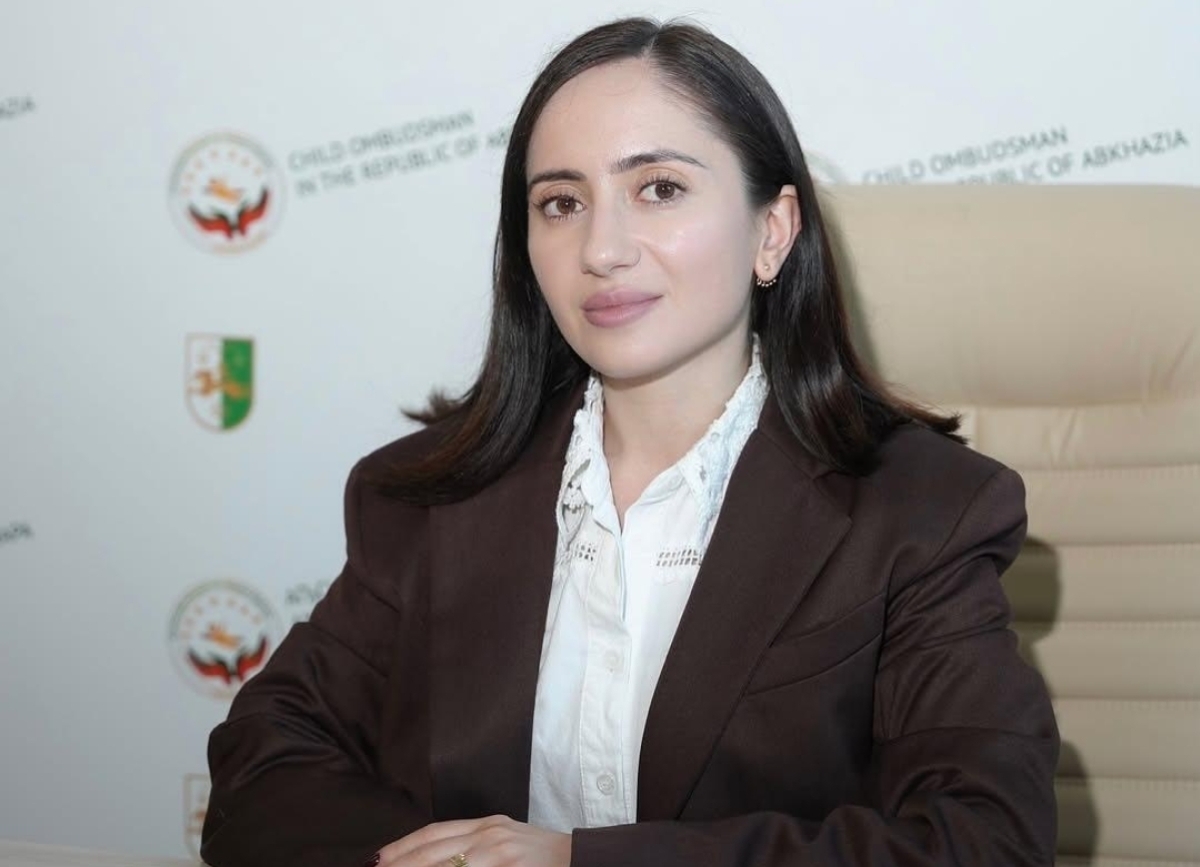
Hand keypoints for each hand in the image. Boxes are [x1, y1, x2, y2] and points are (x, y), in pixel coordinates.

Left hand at [372, 815, 570, 866]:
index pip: (435, 832)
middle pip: (434, 849)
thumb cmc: (543, 859)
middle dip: (402, 863)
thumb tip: (437, 859)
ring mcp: (499, 852)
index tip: (379, 858)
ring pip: (447, 865)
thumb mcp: (506, 841)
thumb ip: (473, 847)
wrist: (581, 859)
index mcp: (486, 825)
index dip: (404, 845)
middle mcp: (489, 835)